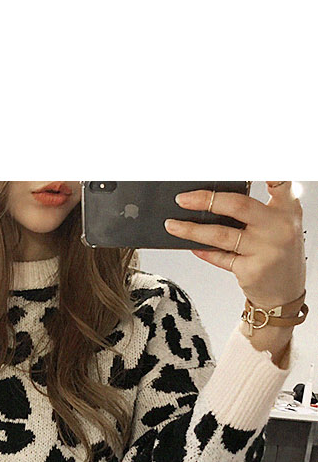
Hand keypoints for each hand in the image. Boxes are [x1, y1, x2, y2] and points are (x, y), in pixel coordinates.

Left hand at [164, 183, 303, 350]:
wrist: (285, 296)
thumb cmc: (278, 254)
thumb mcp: (279, 226)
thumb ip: (258, 209)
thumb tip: (214, 196)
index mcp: (289, 210)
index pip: (281, 183)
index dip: (268, 171)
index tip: (249, 165)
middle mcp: (280, 228)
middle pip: (238, 205)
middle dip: (205, 199)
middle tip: (182, 199)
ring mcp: (267, 251)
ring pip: (221, 234)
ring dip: (192, 229)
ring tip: (172, 225)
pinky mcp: (252, 271)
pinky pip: (220, 257)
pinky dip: (203, 251)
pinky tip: (192, 246)